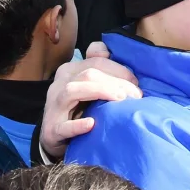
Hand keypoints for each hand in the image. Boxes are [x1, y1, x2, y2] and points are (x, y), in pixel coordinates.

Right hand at [41, 41, 141, 159]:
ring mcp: (54, 106)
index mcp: (70, 70)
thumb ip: (100, 68)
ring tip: (121, 99)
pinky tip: (92, 124)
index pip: (96, 60)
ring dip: (100, 92)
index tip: (135, 81)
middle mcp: (60, 84)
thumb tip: (109, 52)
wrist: (55, 137)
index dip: (119, 68)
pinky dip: (78, 125)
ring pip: (73, 89)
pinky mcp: (52, 130)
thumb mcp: (88, 86)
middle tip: (136, 95)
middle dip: (116, 81)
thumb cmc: (78, 109)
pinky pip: (64, 127)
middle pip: (89, 73)